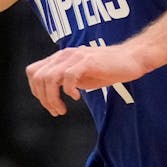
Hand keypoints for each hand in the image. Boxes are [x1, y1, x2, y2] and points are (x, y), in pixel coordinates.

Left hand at [24, 43, 147, 115]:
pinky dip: (68, 90)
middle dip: (43, 98)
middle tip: (56, 111)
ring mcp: (75, 57)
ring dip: (52, 97)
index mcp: (61, 58)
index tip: (48, 104)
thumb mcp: (81, 76)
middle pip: (38, 76)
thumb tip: (52, 95)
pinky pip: (68, 76)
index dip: (36, 90)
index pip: (34, 71)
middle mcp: (64, 55)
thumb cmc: (109, 68)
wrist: (132, 58)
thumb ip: (65, 82)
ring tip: (62, 109)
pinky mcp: (87, 61)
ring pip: (49, 77)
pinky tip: (78, 97)